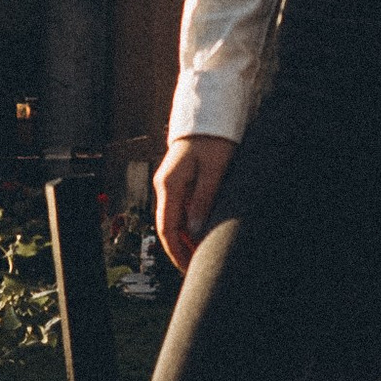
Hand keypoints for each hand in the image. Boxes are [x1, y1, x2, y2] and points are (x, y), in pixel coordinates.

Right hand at [153, 134, 236, 272]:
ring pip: (176, 218)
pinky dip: (191, 223)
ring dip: (188, 238)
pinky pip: (183, 207)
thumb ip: (204, 200)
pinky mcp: (181, 177)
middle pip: (170, 226)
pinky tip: (204, 232)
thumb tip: (195, 231)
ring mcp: (172, 181)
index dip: (176, 253)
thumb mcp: (214, 170)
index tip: (189, 270)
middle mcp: (165, 185)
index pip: (167, 229)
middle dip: (182, 249)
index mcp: (169, 185)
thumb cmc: (215, 138)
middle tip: (199, 268)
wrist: (210, 109)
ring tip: (205, 254)